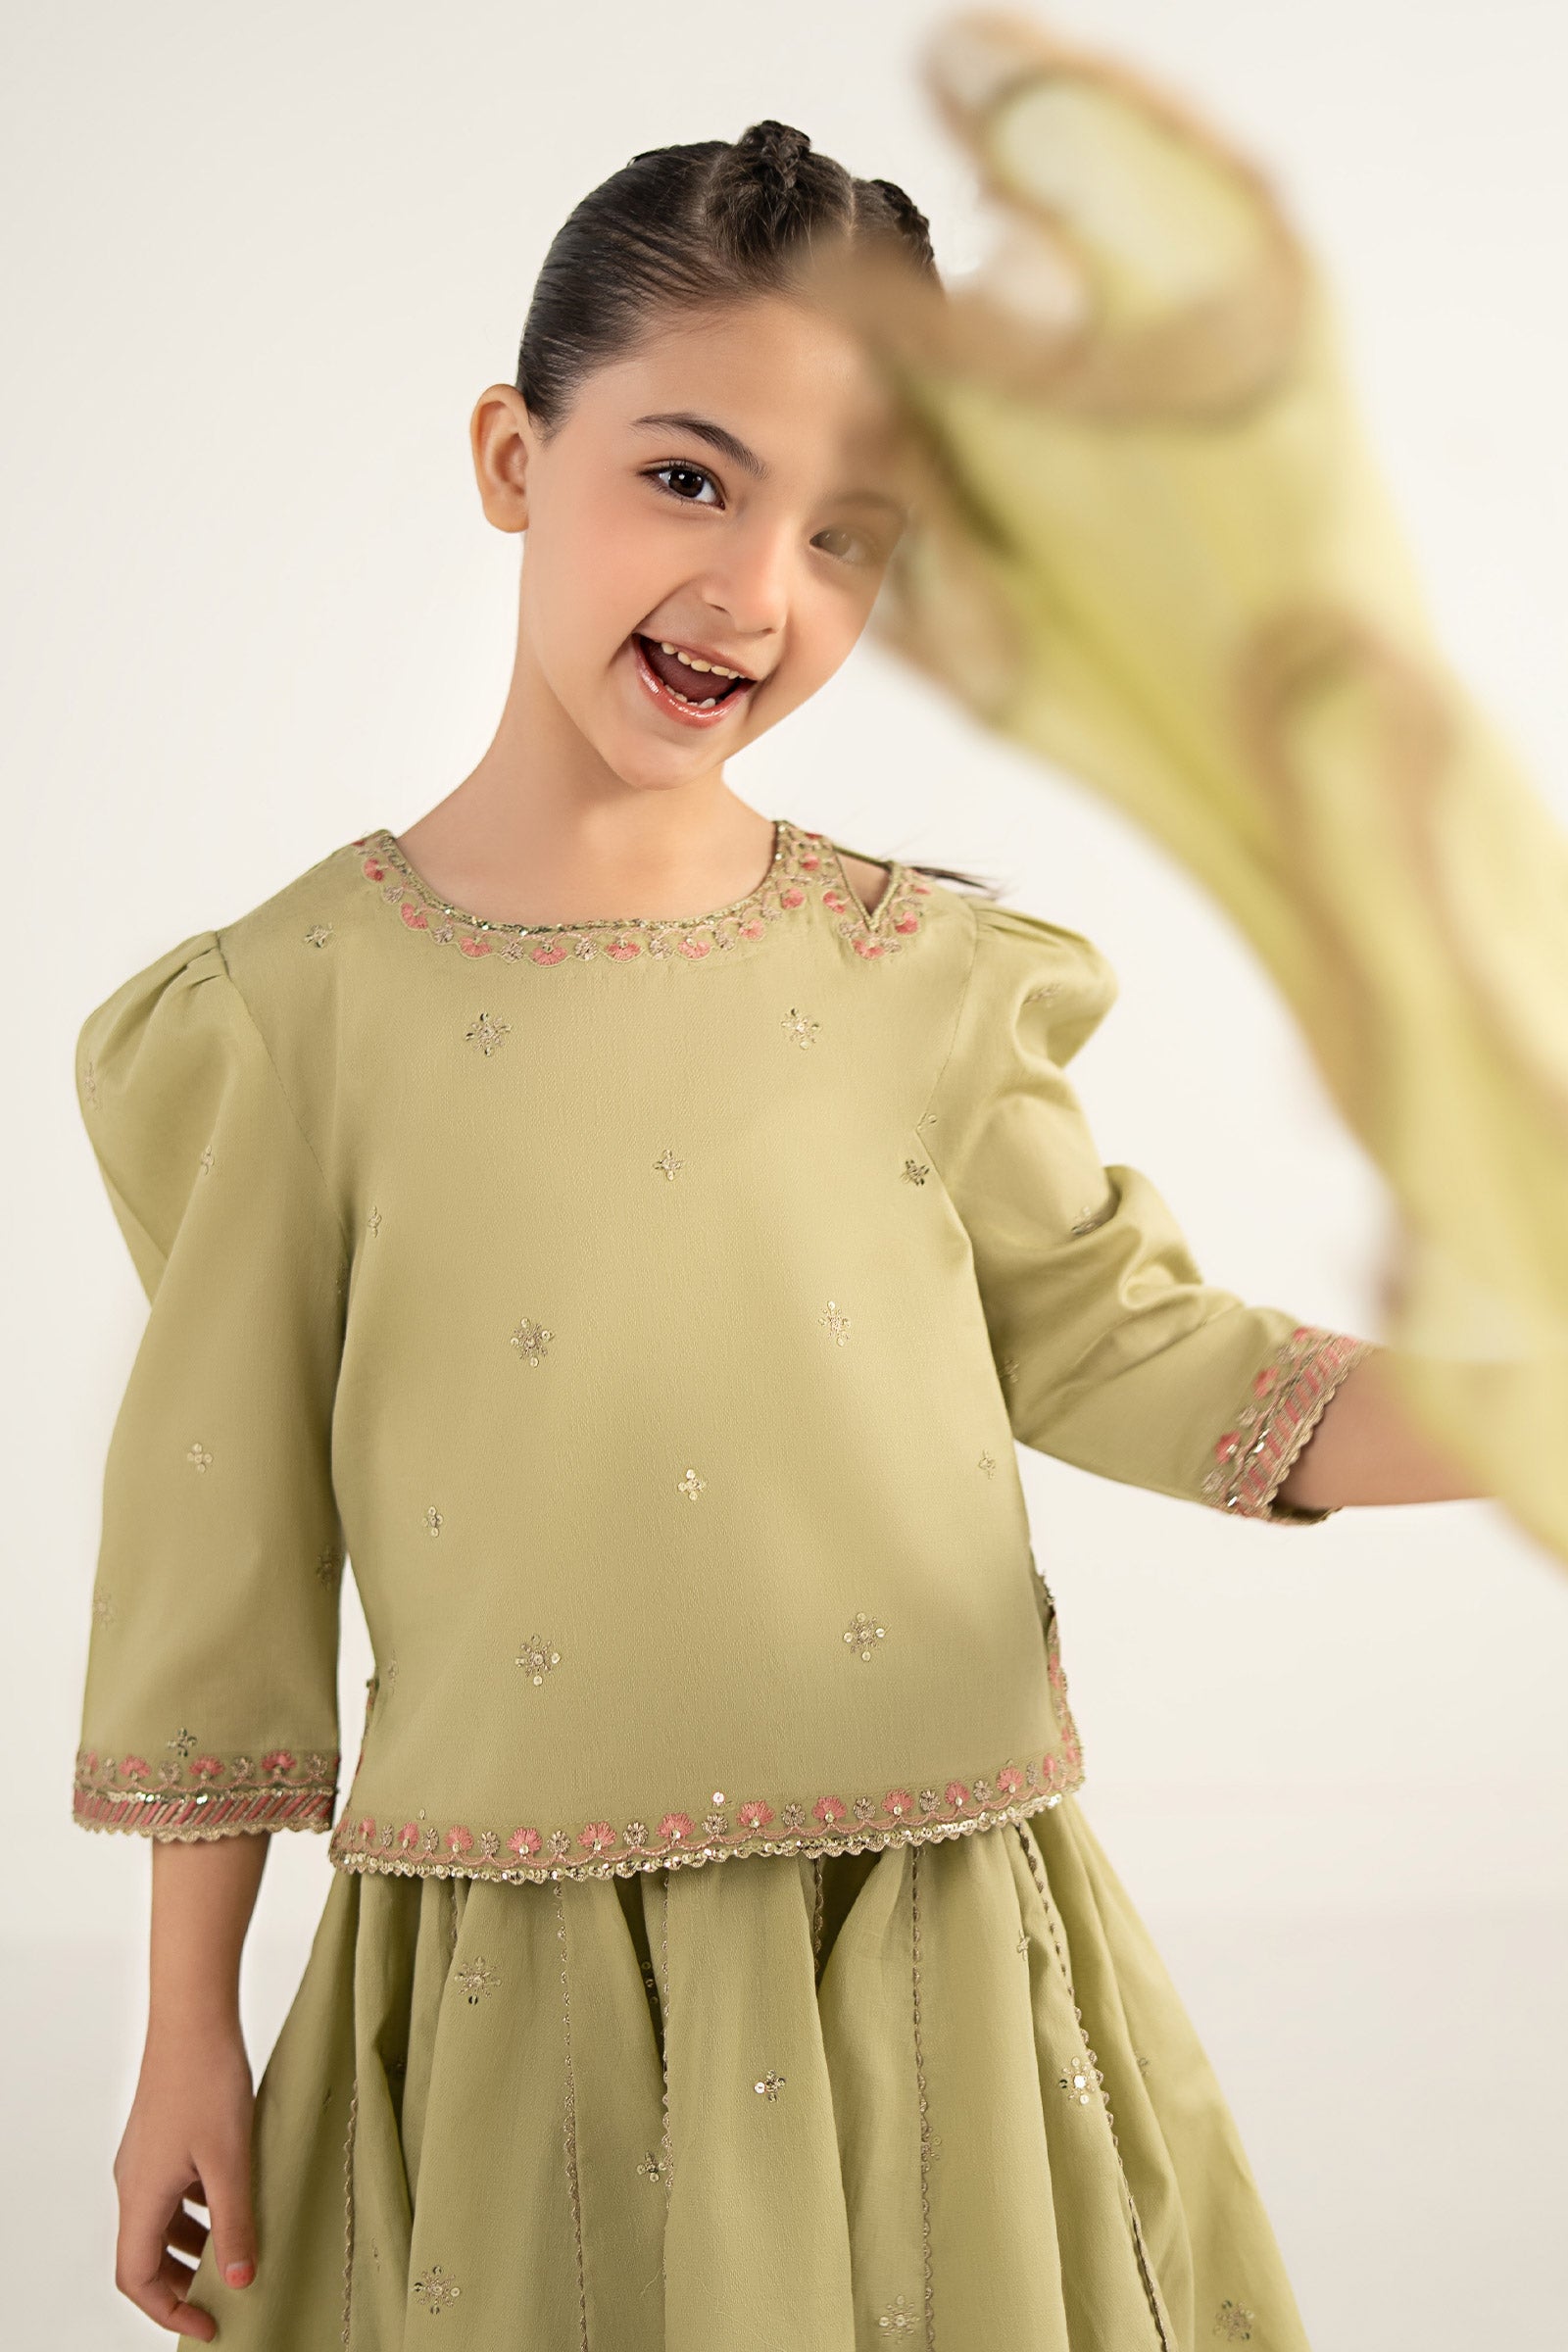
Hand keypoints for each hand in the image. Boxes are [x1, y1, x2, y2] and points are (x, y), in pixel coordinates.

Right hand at [112, 2020, 256, 2339]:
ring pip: (159, 2220)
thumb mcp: (231, 2161)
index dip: (169, 2309)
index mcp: (141, 2196)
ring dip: (191, 2244)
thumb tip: (238, 2281)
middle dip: (180, 2282)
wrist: (193, 2016)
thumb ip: (234, 2224)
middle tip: (223, 2294)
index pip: (136, 2277)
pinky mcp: (161, 2134)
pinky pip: (170, 2189)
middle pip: (144, 2253)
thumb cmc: (208, 2081)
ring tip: (234, 2250)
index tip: (209, 2323)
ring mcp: (145, 2156)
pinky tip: (232, 2199)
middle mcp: (134, 2180)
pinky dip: (195, 2208)